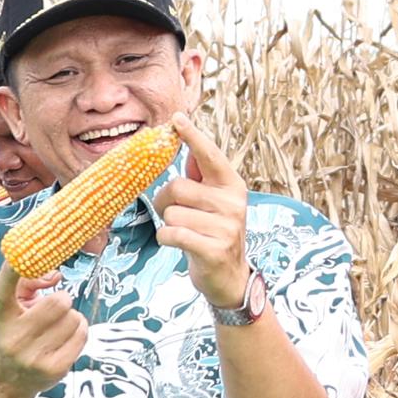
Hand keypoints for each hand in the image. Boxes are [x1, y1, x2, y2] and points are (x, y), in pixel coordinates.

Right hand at [0, 267, 89, 397]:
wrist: (6, 381)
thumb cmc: (12, 334)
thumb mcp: (10, 307)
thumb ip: (27, 281)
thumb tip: (55, 275)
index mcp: (0, 316)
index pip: (4, 288)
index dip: (12, 269)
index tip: (20, 254)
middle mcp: (14, 337)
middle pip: (59, 302)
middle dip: (62, 300)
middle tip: (55, 306)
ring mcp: (34, 356)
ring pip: (74, 318)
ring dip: (71, 316)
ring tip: (57, 325)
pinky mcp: (54, 369)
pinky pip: (82, 335)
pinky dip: (79, 330)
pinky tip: (65, 335)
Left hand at [156, 115, 254, 316]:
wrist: (230, 278)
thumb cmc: (215, 234)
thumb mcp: (215, 203)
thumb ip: (203, 177)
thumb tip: (187, 148)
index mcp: (232, 185)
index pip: (209, 155)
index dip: (192, 136)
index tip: (177, 119)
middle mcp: (233, 203)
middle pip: (177, 187)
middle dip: (165, 201)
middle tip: (173, 214)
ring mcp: (226, 227)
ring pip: (171, 213)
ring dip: (167, 224)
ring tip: (183, 232)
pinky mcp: (214, 249)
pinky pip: (172, 233)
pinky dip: (166, 239)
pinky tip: (178, 244)